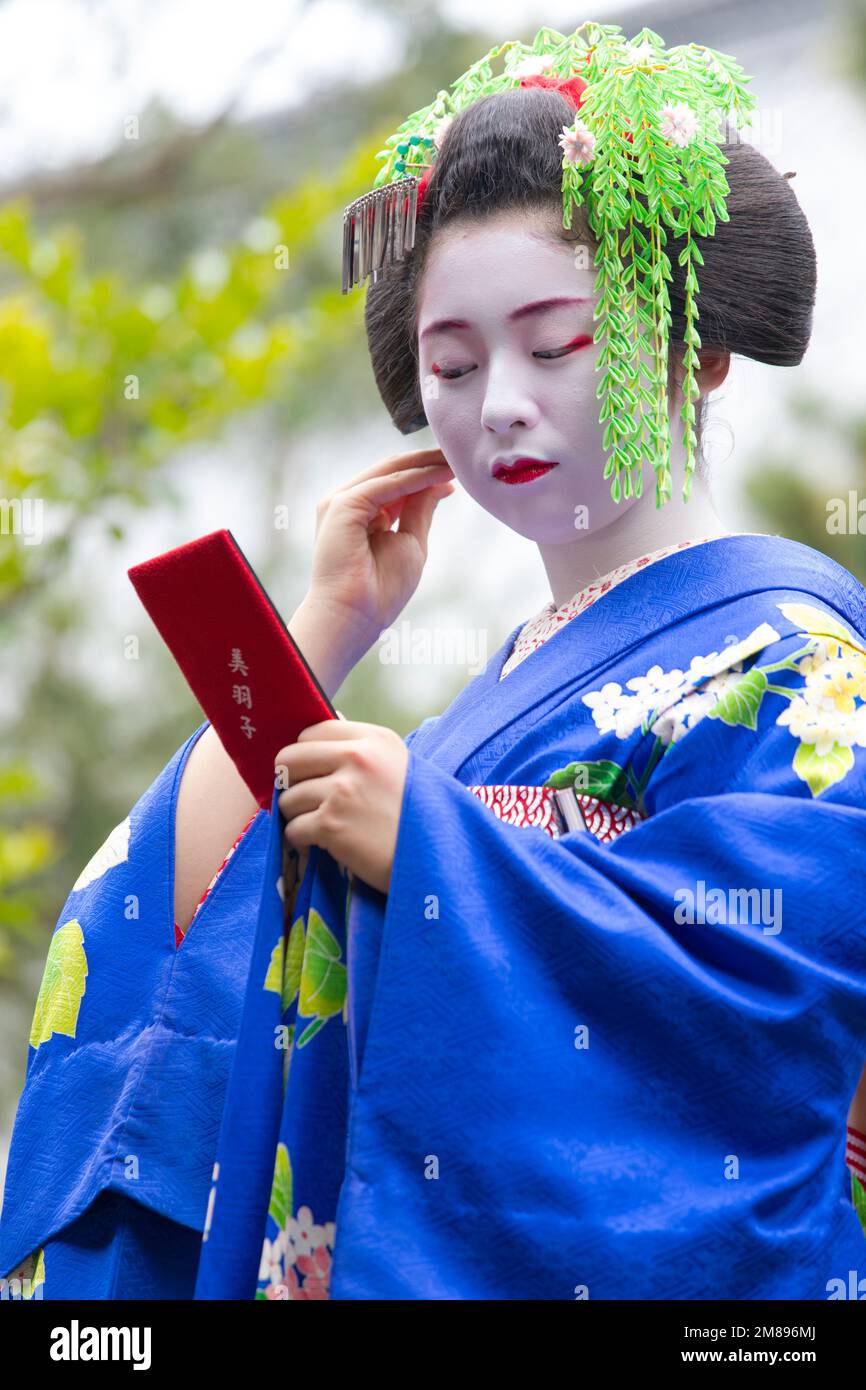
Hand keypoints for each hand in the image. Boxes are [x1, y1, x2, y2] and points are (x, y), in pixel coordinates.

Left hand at [274, 719, 408, 894]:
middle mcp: (357, 758)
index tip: (313, 773)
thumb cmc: (417, 814)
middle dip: (291, 782)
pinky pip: (293, 829)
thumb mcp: (398, 764)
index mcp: (374, 739)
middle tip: (306, 801)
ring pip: (288, 798)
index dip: (306, 754)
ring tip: (321, 827)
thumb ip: (360, 748)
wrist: (436, 859)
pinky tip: (322, 845)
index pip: (313, 731)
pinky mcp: (331, 825)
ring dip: (298, 816)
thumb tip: (318, 726)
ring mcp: (342, 791)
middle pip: (289, 759)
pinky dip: (301, 841)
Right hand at [305, 447, 454, 652]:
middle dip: (426, 461)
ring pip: (389, 472)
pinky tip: (441, 473)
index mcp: (361, 513)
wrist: (355, 615)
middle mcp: (348, 503)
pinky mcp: (344, 504)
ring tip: (454, 458)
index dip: (426, 473)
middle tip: (458, 453)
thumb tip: (442, 483)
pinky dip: (416, 477)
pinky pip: (387, 484)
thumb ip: (421, 509)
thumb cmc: (381, 590)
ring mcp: (342, 501)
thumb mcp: (411, 542)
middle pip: (391, 471)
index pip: (395, 483)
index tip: (456, 468)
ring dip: (424, 463)